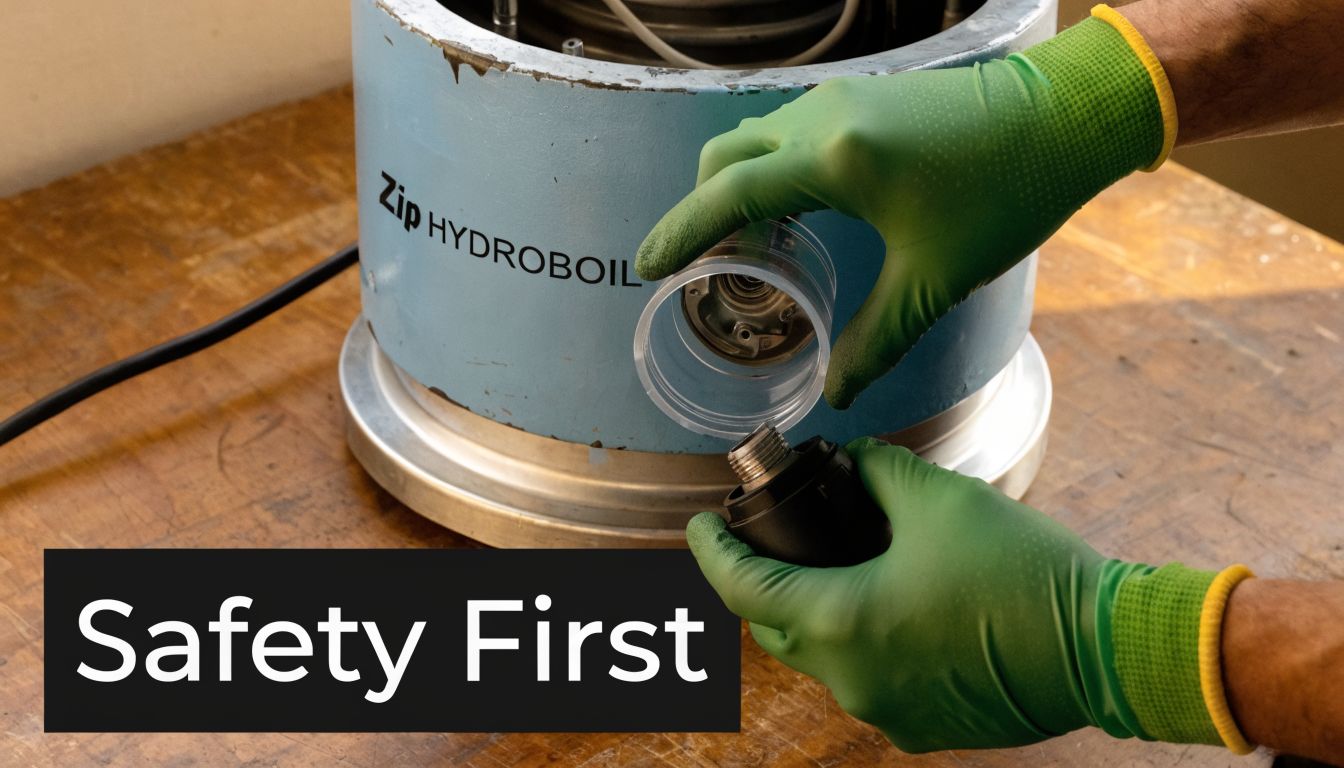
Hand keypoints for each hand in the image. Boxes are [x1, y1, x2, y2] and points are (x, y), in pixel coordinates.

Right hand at [637, 18, 1165, 407]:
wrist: (1067, 119)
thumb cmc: (1007, 195)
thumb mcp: (934, 279)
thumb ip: (876, 339)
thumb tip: (837, 391)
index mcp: (835, 160)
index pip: (728, 194)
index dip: (680, 232)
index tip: (647, 266)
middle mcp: (825, 119)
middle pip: (725, 157)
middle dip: (701, 210)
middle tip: (699, 265)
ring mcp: (844, 100)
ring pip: (756, 139)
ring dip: (739, 189)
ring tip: (752, 250)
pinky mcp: (866, 98)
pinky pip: (790, 131)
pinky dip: (772, 171)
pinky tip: (799, 215)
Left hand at [688, 439, 1244, 752]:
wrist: (1104, 646)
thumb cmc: (1020, 571)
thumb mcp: (938, 498)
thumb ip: (878, 473)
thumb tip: (856, 464)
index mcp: (841, 622)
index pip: (741, 588)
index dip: (711, 551)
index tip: (699, 524)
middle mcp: (851, 679)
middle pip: (775, 629)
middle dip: (763, 583)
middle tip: (773, 540)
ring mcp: (887, 711)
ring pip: (822, 658)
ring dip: (817, 613)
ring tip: (839, 565)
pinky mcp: (923, 727)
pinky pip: (867, 680)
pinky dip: (861, 643)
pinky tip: (891, 606)